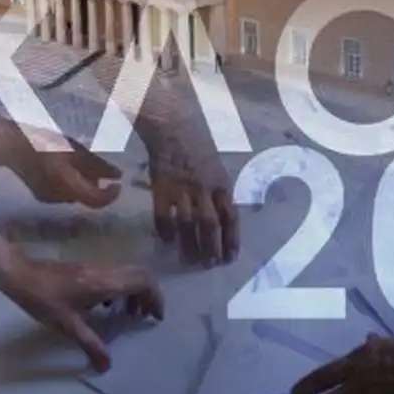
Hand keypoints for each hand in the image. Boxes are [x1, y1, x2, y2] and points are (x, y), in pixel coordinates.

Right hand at [0, 119, 122, 207]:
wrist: (11, 146)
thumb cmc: (45, 142)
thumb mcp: (76, 150)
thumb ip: (98, 164)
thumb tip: (118, 175)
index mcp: (68, 185)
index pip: (96, 201)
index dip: (110, 195)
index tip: (118, 184)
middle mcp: (59, 197)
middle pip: (86, 197)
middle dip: (96, 185)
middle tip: (100, 167)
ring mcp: (48, 198)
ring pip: (75, 195)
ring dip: (83, 183)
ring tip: (81, 163)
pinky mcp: (41, 195)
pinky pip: (63, 193)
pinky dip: (71, 183)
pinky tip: (67, 167)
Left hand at [7, 258, 163, 372]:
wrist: (20, 275)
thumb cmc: (45, 299)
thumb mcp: (68, 326)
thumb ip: (90, 345)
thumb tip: (106, 367)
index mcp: (105, 283)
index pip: (143, 282)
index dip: (155, 298)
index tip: (155, 318)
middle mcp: (106, 272)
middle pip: (140, 275)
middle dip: (149, 295)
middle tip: (147, 317)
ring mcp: (96, 268)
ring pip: (128, 274)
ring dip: (135, 292)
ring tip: (129, 315)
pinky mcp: (88, 269)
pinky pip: (116, 275)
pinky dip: (122, 289)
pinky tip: (107, 307)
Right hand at [141, 112, 237, 267]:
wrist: (173, 128)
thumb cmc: (197, 147)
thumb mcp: (216, 168)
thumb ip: (218, 192)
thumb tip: (222, 217)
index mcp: (222, 184)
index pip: (231, 217)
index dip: (232, 239)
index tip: (231, 257)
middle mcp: (205, 190)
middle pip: (211, 225)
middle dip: (212, 248)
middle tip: (210, 265)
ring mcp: (183, 190)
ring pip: (188, 225)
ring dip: (190, 245)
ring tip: (190, 260)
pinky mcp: (162, 189)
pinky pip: (164, 216)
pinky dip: (166, 231)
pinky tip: (167, 241)